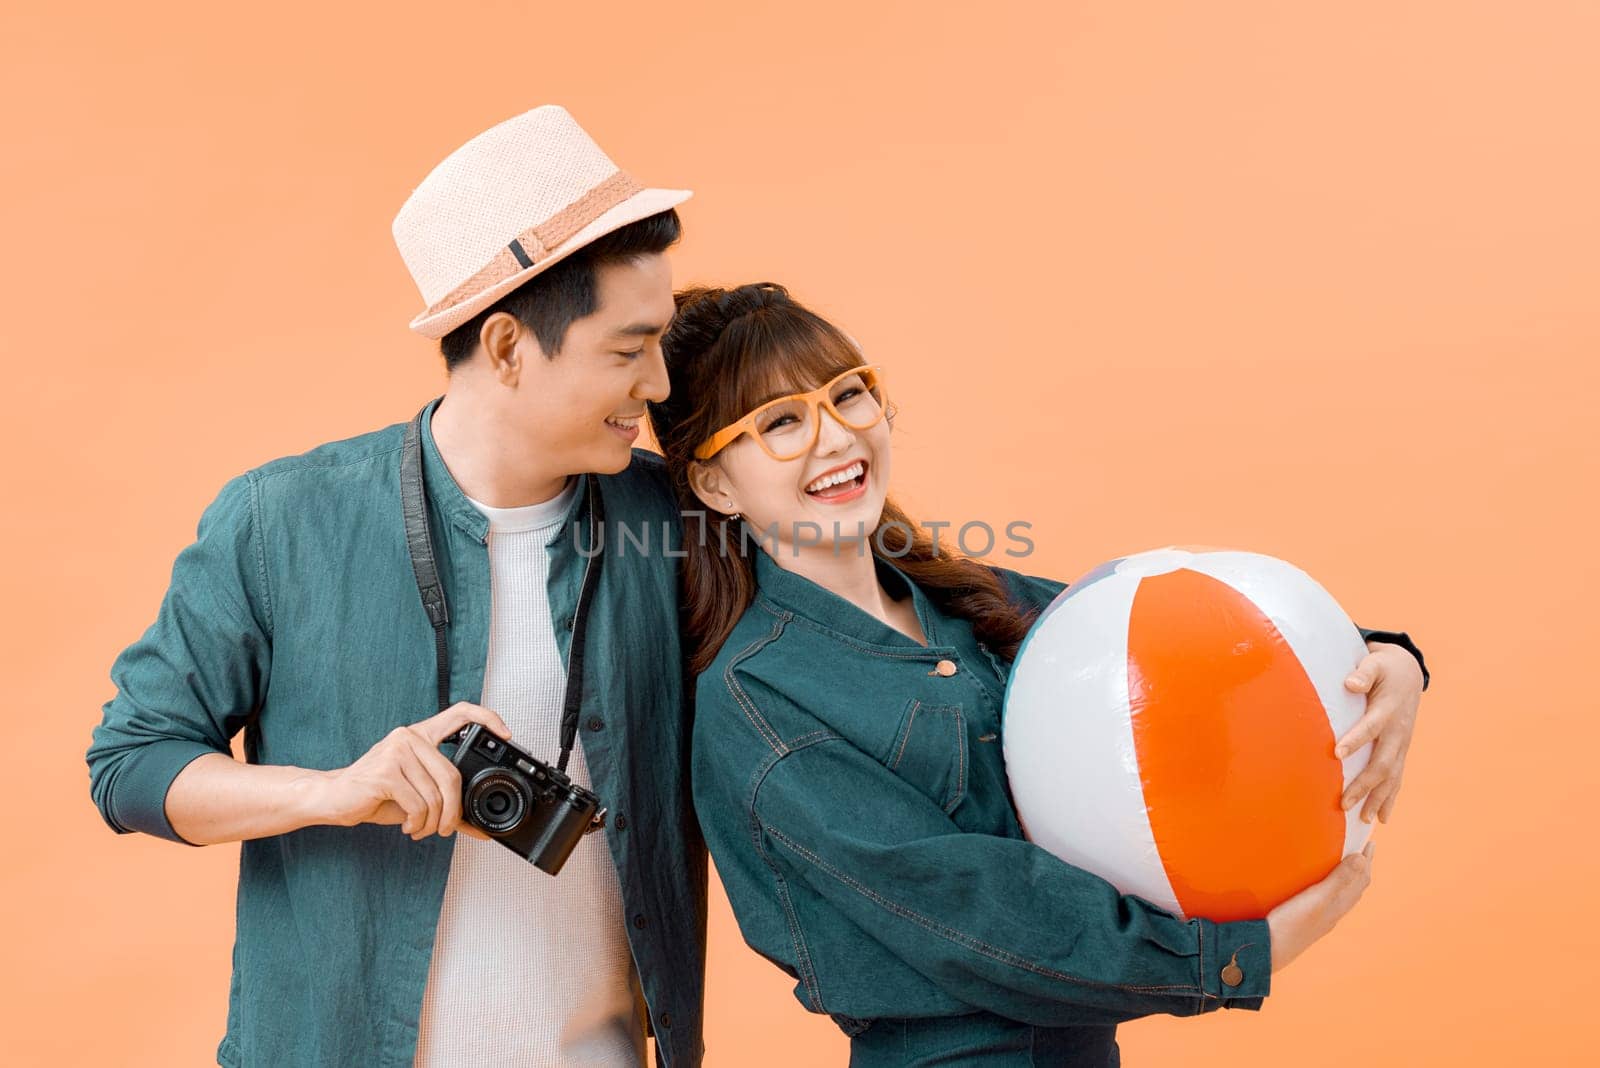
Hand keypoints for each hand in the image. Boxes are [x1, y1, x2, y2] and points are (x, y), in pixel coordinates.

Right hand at [311, 703, 510, 840]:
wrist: (334, 798)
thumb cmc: (377, 795)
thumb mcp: (417, 797)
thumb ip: (447, 805)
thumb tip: (480, 830)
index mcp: (420, 735)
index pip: (460, 712)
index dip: (487, 718)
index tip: (505, 733)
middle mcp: (409, 736)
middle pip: (452, 776)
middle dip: (453, 811)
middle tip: (446, 828)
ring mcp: (396, 751)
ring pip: (436, 795)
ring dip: (432, 822)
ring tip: (421, 828)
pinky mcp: (385, 772)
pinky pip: (418, 804)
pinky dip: (418, 823)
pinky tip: (409, 826)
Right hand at [1266, 842, 1374, 971]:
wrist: (1267, 951)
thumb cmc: (1291, 925)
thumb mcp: (1317, 898)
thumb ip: (1339, 880)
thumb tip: (1362, 858)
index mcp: (1338, 905)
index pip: (1360, 880)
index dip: (1367, 861)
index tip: (1370, 843)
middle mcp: (1333, 913)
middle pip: (1354, 888)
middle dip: (1360, 868)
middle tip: (1361, 851)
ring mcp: (1319, 918)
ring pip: (1342, 896)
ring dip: (1348, 878)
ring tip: (1345, 865)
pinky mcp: (1306, 920)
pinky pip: (1328, 901)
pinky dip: (1332, 887)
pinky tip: (1319, 888)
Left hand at [1334, 642, 1425, 823]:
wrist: (1408, 674)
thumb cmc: (1384, 669)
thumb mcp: (1375, 664)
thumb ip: (1363, 673)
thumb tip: (1350, 683)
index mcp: (1387, 710)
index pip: (1371, 727)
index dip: (1355, 739)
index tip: (1336, 752)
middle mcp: (1397, 732)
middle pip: (1382, 762)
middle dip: (1364, 784)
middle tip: (1343, 801)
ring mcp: (1402, 745)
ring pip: (1391, 776)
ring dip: (1378, 798)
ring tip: (1362, 819)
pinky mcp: (1401, 752)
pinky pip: (1397, 779)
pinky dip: (1390, 799)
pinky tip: (1382, 818)